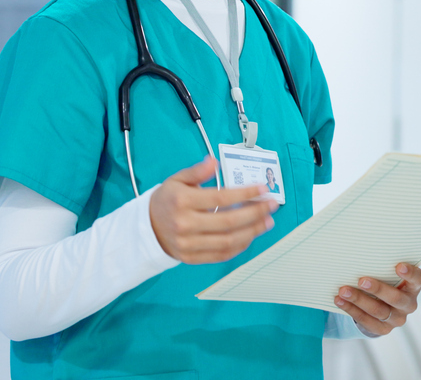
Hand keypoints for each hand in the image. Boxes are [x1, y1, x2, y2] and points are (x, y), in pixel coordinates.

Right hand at [149, 157, 278, 263]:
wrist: (148, 227)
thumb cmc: (168, 200)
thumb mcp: (178, 179)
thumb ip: (197, 171)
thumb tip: (214, 162)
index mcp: (182, 202)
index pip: (220, 199)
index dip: (245, 193)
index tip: (262, 189)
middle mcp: (185, 225)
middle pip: (228, 222)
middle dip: (255, 213)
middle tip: (272, 205)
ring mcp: (188, 244)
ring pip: (228, 241)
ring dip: (253, 231)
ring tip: (267, 221)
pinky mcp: (191, 258)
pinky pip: (221, 255)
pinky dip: (240, 246)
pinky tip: (251, 235)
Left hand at [334, 263, 420, 335]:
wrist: (383, 307)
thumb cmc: (386, 283)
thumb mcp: (390, 275)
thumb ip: (384, 267)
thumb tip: (362, 253)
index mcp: (413, 287)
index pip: (418, 279)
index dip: (410, 274)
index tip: (399, 266)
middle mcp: (408, 304)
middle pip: (395, 298)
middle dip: (378, 289)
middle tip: (361, 280)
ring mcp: (396, 319)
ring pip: (377, 310)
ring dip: (358, 300)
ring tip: (344, 290)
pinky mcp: (383, 329)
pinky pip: (366, 320)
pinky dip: (351, 309)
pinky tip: (340, 301)